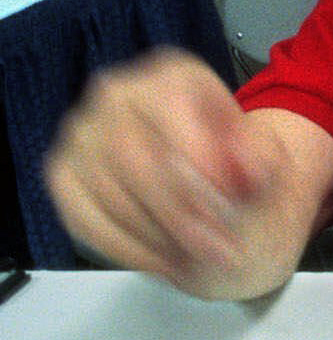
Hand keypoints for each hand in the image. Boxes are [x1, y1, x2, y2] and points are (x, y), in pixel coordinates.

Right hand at [44, 49, 300, 297]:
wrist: (204, 175)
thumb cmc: (232, 159)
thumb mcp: (261, 152)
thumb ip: (260, 156)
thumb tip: (246, 171)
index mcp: (170, 76)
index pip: (169, 106)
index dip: (199, 153)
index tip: (234, 197)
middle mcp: (115, 95)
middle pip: (133, 157)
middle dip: (181, 212)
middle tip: (223, 249)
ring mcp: (82, 135)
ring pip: (109, 193)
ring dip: (161, 236)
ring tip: (205, 258)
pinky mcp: (63, 176)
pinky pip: (84, 218)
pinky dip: (129, 249)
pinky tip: (167, 264)